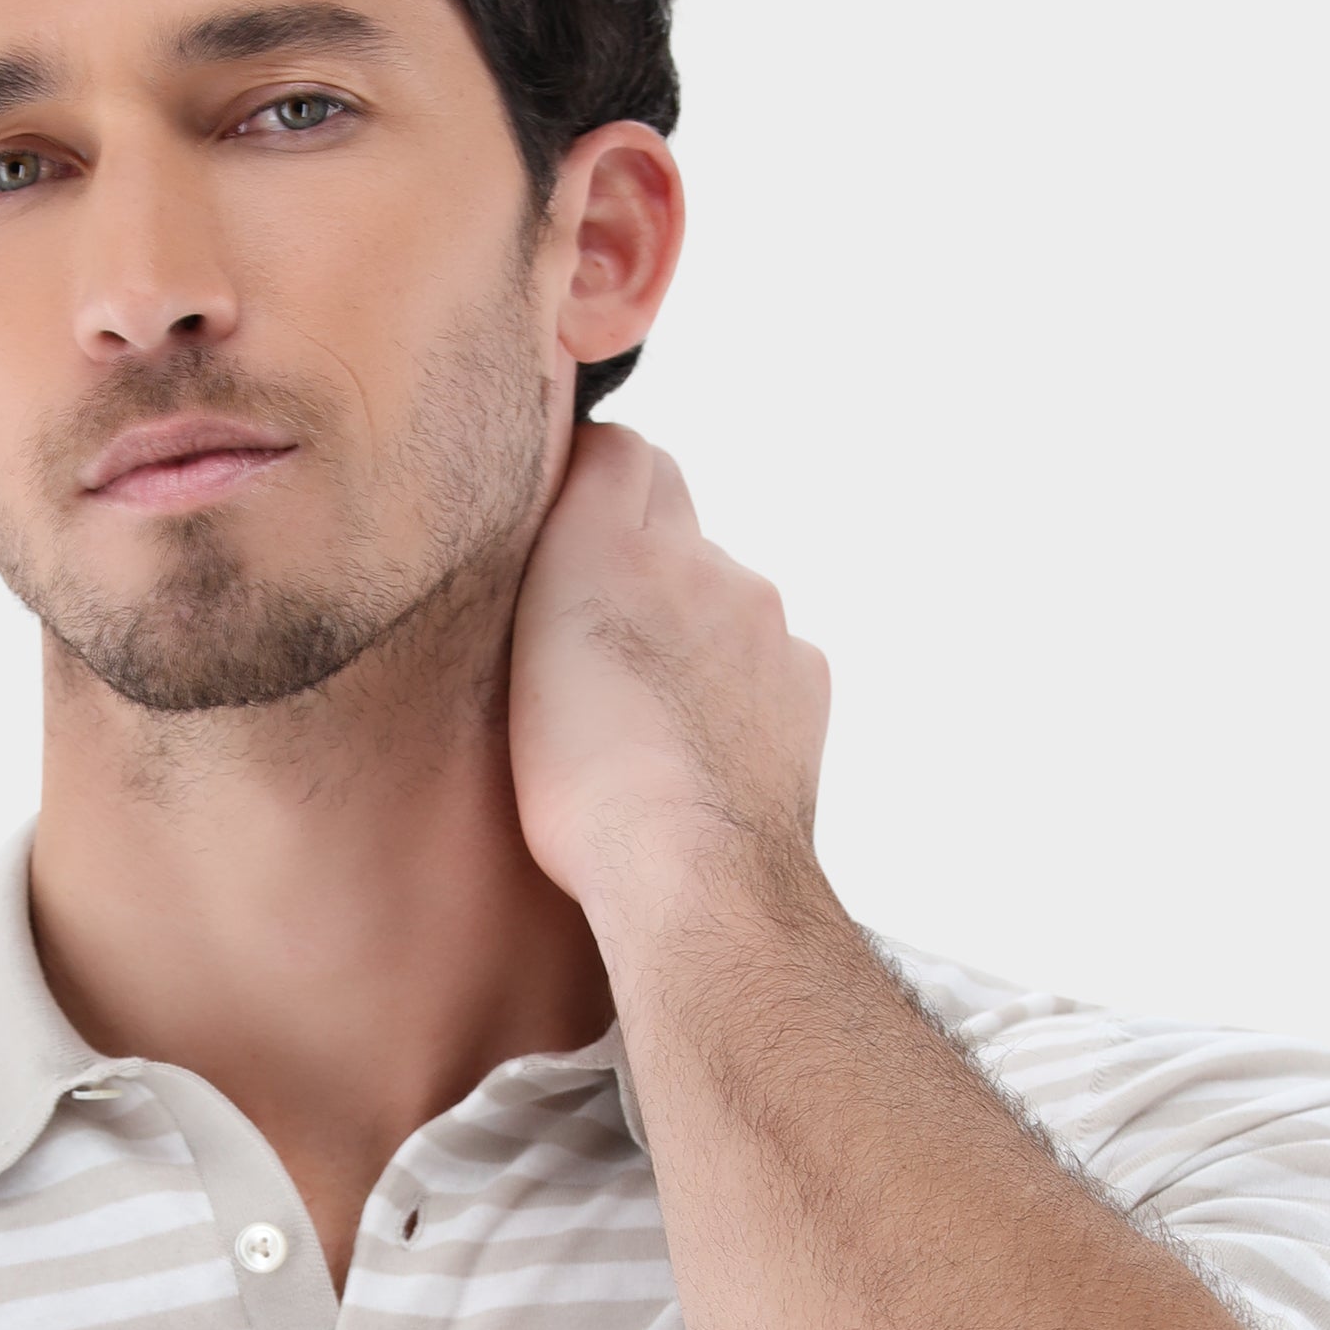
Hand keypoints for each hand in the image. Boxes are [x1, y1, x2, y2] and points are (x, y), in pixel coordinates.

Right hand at [509, 427, 830, 927]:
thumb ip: (558, 552)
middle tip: (594, 631)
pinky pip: (766, 651)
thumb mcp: (524, 647)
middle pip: (674, 514)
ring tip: (644, 706)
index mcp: (612, 548)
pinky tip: (697, 736)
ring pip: (719, 589)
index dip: (592, 479)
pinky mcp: (805, 677)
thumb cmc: (583, 786)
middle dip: (640, 552)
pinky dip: (735, 678)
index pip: (618, 451)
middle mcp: (703, 562)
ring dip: (688, 622)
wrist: (694, 877)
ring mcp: (765, 620)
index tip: (565, 519)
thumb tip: (583, 494)